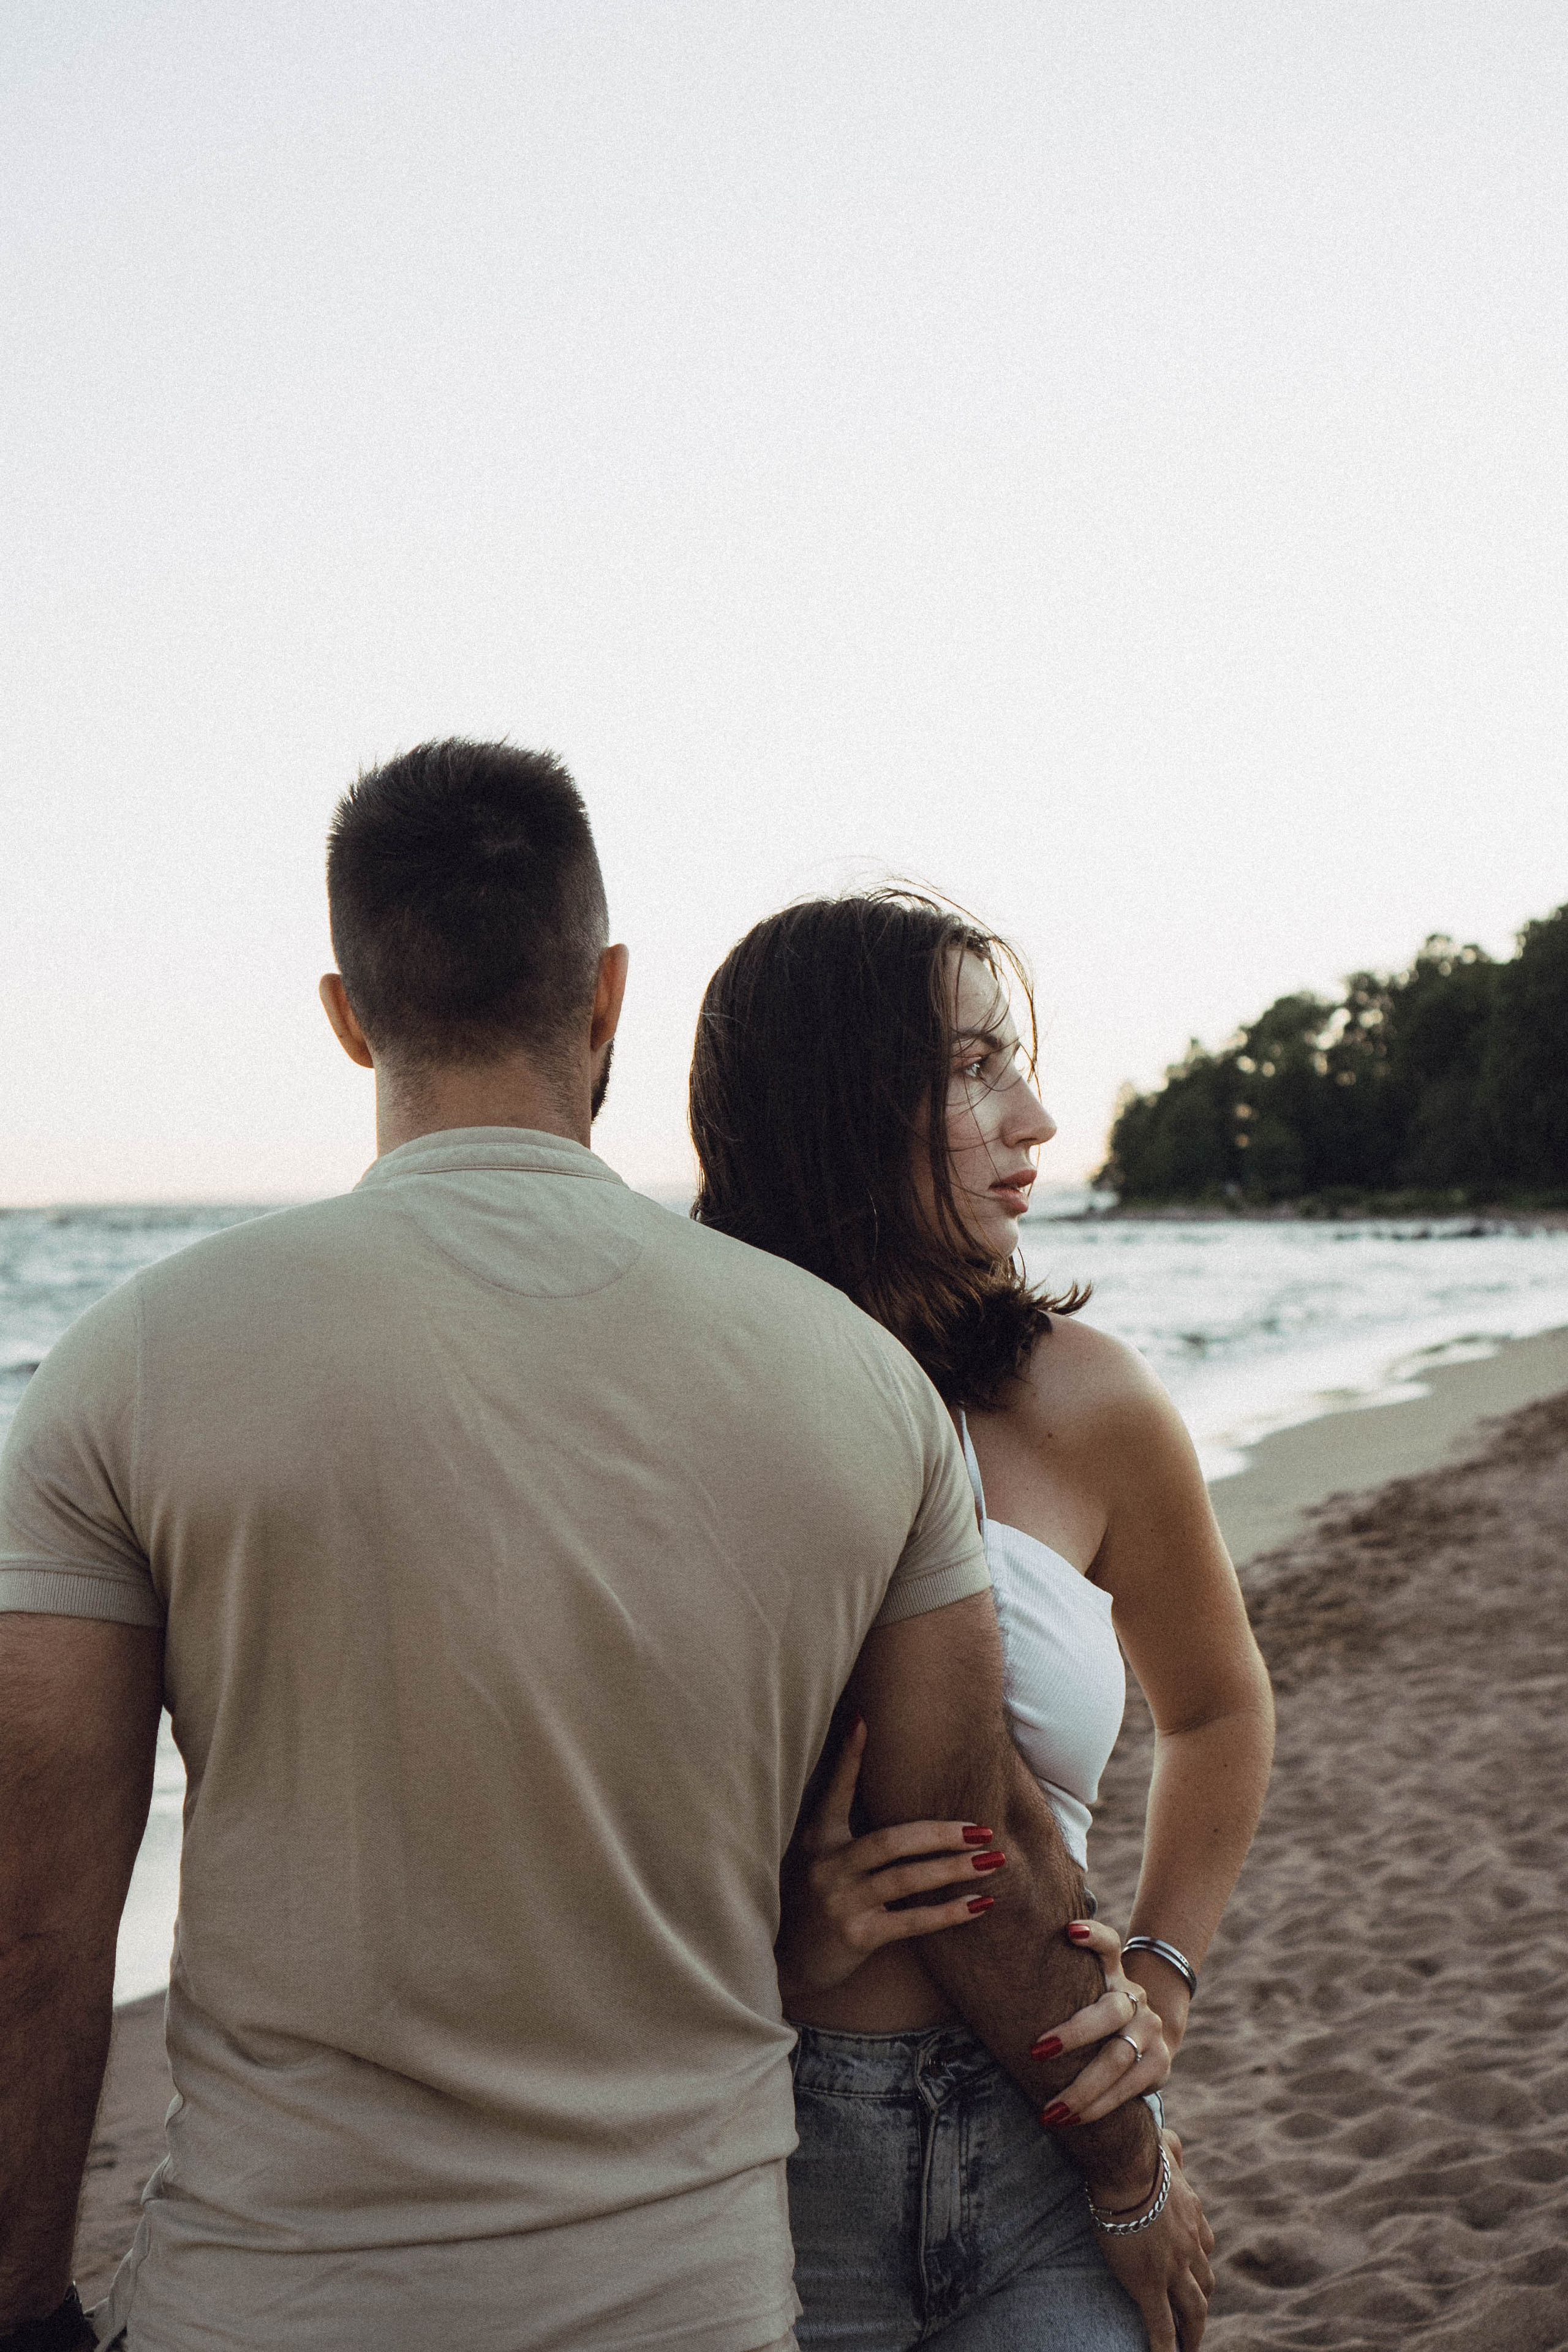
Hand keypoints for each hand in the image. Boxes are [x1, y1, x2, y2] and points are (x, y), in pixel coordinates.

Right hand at [776, 1718, 1003, 2001]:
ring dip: (954, 1869)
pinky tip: (979, 1906)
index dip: (849, 1757)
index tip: (864, 1720)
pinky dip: (949, 1913)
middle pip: (891, 1839)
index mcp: (817, 1838)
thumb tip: (875, 1781)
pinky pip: (912, 1921)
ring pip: (906, 1878)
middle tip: (982, 1829)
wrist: (785, 1960)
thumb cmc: (811, 1900)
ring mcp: (841, 1901)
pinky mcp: (856, 1936)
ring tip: (992, 1862)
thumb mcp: (816, 1856)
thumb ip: (843, 1827)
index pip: (835, 1790)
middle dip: (941, 1833)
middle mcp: (827, 1866)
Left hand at [1032, 1917, 1172, 2125]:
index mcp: (1111, 1973)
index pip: (1109, 1945)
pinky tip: (1075, 2120)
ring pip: (1119, 2057)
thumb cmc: (1088, 2017)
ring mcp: (1150, 2030)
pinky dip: (1100, 2106)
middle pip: (1110, 2010)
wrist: (1145, 2042)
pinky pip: (1131, 2087)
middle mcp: (1134, 1997)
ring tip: (1051, 2109)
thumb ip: (1051, 1986)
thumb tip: (982, 1984)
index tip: (1068, 1930)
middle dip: (1074, 2033)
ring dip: (1083, 2088)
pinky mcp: (1161, 2063)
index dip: (1093, 1935)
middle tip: (1036, 2051)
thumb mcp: (1077, 1995)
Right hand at [1093, 2132, 1215, 2351]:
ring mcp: (1174, 2269)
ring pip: (1192, 2310)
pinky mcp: (1151, 2286)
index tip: (1195, 2275)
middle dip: (1200, 2304)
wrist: (1129, 2170)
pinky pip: (1161, 2326)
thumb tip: (1173, 2140)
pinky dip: (1166, 2347)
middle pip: (1205, 2284)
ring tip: (1188, 2348)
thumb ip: (1173, 2149)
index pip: (1205, 2248)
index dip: (1200, 2264)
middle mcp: (1191, 2247)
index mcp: (1193, 2217)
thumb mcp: (1166, 2147)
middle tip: (1194, 2320)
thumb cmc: (1142, 2153)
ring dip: (1192, 2332)